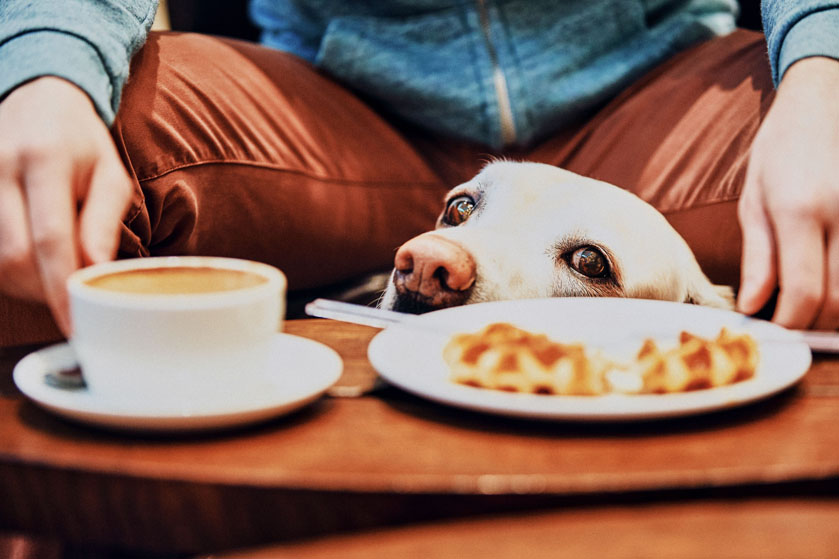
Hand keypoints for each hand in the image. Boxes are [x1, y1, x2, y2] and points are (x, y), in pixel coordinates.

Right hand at [0, 77, 132, 334]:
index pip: (50, 238)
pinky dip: (7, 269)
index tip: (75, 323)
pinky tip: (30, 263)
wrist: (36, 98)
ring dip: (24, 283)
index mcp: (45, 160)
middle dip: (43, 290)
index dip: (61, 288)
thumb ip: (103, 222)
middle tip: (70, 299)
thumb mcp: (109, 174)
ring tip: (53, 276)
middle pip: (12, 256)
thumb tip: (95, 272)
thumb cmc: (81, 143)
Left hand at [737, 57, 838, 329]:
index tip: (774, 331)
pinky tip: (831, 280)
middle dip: (814, 324)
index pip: (804, 291)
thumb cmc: (781, 150)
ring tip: (809, 306)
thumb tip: (753, 306)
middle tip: (791, 326)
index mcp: (800, 209)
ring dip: (837, 311)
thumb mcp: (754, 200)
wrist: (824, 101)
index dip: (790, 323)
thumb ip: (758, 257)